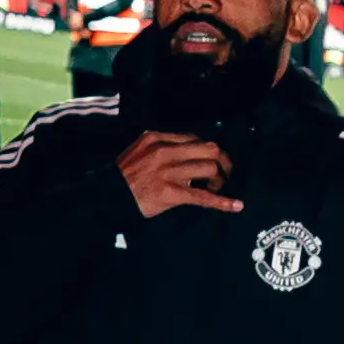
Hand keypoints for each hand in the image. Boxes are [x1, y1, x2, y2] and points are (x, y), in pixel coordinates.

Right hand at [119, 128, 240, 219]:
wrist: (107, 194)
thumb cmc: (124, 175)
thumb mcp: (140, 149)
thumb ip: (162, 146)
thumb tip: (187, 151)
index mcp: (157, 138)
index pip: (195, 139)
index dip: (207, 150)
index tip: (211, 160)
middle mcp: (165, 151)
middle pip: (209, 149)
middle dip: (223, 161)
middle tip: (224, 173)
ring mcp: (169, 172)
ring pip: (209, 169)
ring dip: (219, 180)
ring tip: (215, 187)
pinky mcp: (171, 193)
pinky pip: (202, 196)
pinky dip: (222, 201)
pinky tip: (236, 205)